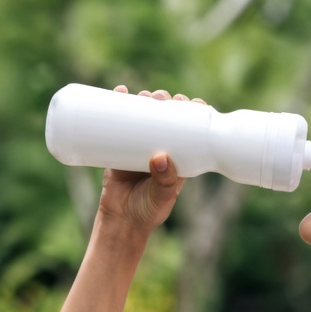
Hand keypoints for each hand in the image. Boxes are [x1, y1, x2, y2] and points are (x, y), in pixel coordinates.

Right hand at [96, 86, 204, 232]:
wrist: (121, 221)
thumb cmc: (148, 211)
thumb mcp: (162, 196)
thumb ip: (165, 180)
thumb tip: (160, 157)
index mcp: (178, 156)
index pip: (188, 128)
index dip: (192, 111)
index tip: (193, 101)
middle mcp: (159, 146)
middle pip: (165, 115)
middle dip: (166, 101)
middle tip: (163, 98)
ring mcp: (138, 145)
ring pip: (143, 114)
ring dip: (145, 99)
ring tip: (145, 95)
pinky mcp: (117, 147)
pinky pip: (117, 121)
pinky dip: (117, 104)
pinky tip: (120, 90)